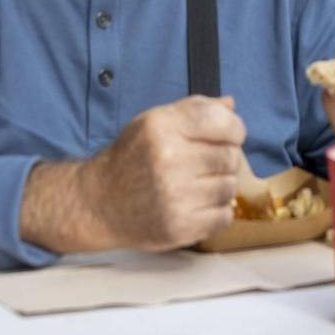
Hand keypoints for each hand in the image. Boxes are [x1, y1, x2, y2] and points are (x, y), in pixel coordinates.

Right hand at [73, 96, 245, 250]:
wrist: (99, 203)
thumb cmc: (131, 157)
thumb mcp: (154, 121)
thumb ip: (194, 109)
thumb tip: (230, 106)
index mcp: (162, 127)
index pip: (223, 123)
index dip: (235, 129)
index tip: (229, 137)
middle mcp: (168, 160)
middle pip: (231, 157)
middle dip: (226, 159)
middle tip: (207, 164)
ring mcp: (174, 197)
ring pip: (229, 187)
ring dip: (220, 186)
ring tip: (199, 185)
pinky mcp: (179, 228)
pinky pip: (224, 216)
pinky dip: (217, 211)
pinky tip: (197, 205)